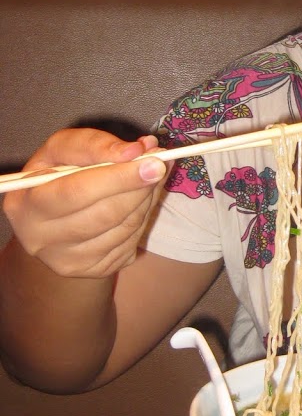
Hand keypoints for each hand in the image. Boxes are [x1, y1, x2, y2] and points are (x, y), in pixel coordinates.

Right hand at [3, 128, 168, 278]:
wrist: (52, 221)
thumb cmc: (58, 176)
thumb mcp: (64, 149)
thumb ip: (96, 144)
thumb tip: (136, 151)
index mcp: (26, 205)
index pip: (78, 192)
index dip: (119, 177)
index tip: (154, 162)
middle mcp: (42, 240)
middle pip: (106, 214)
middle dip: (140, 187)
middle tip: (160, 165)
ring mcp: (69, 261)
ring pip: (125, 228)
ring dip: (146, 199)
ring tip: (149, 178)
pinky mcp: (94, 271)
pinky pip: (132, 242)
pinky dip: (144, 217)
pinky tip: (140, 201)